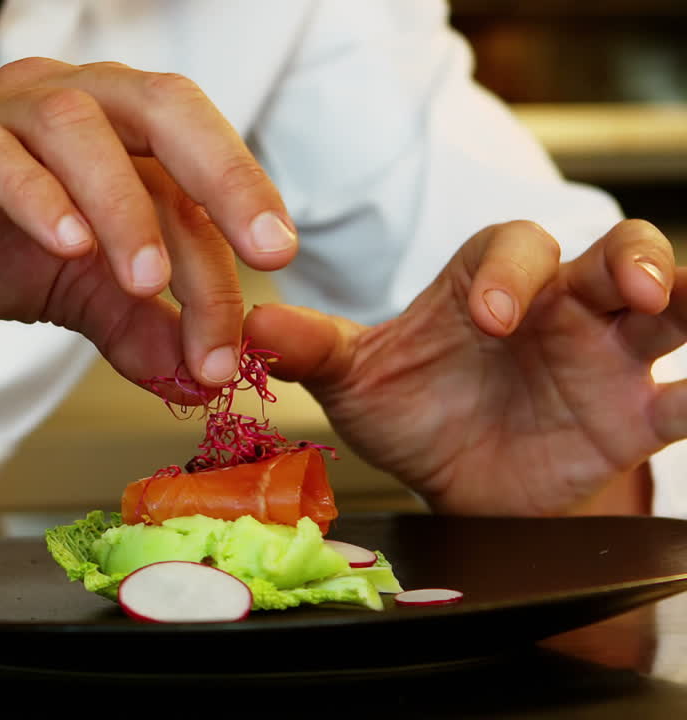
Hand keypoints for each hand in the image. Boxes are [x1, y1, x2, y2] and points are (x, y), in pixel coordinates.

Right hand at [0, 58, 297, 387]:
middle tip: (266, 251)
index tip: (240, 347)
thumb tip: (198, 378)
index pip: (190, 189)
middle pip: (166, 111)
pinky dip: (36, 197)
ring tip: (146, 277)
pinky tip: (64, 243)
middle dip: (227, 178)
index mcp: (114, 137)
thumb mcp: (66, 289)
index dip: (225, 265)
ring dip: (123, 203)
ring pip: (82, 128)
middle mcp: (72, 106)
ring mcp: (4, 114)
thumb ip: (133, 324)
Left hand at [244, 219, 685, 515]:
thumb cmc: (412, 411)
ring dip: (685, 300)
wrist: (455, 482)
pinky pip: (682, 399)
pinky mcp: (634, 415)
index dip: (510, 270)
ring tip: (676, 309)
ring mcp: (607, 358)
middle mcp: (558, 308)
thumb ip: (309, 349)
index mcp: (487, 285)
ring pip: (672, 307)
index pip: (514, 247)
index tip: (489, 316)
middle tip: (629, 289)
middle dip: (632, 263)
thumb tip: (248, 330)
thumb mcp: (355, 380)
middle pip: (616, 255)